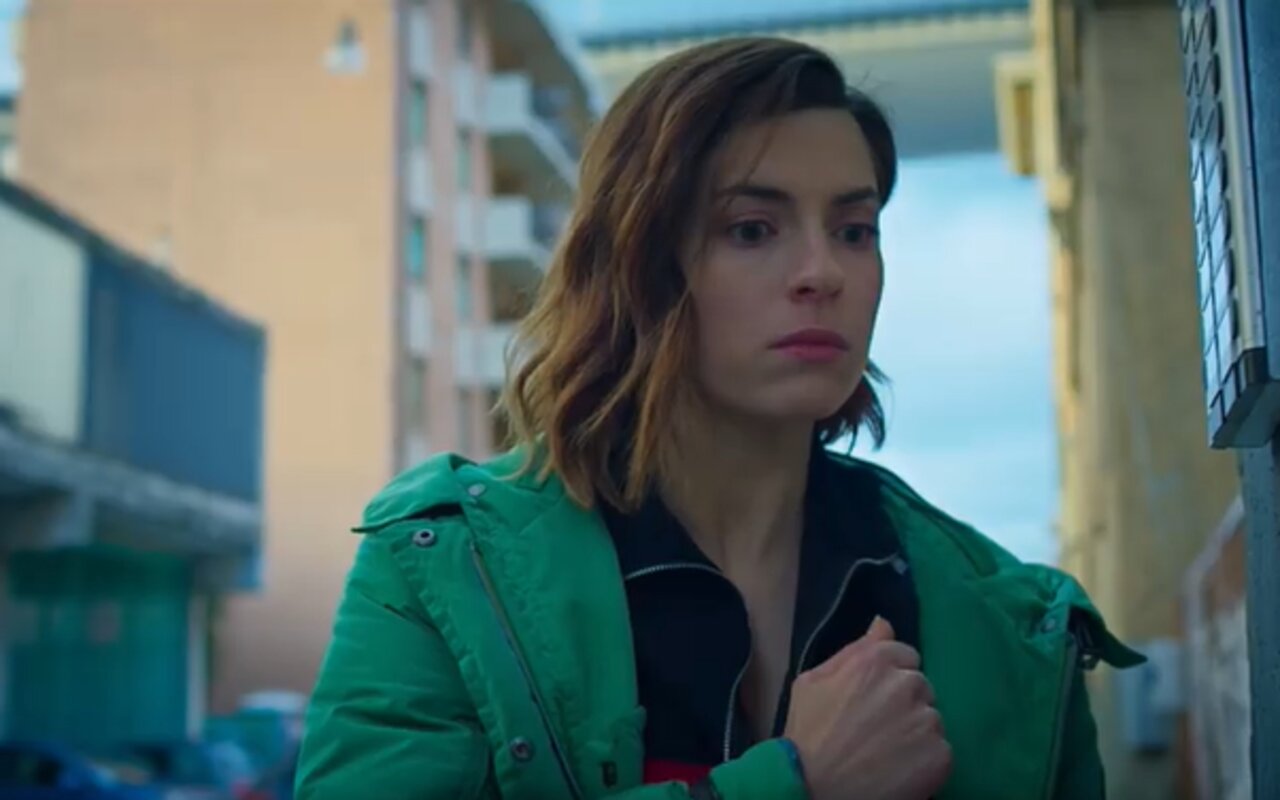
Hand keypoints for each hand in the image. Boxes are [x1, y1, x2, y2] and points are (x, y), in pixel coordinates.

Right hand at [783, 616, 951, 799]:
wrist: (812, 787)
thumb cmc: (807, 733)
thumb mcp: (814, 680)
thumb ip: (854, 649)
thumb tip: (883, 623)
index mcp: (876, 661)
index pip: (905, 655)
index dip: (889, 676)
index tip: (873, 698)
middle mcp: (907, 684)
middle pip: (920, 685)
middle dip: (904, 701)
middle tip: (878, 726)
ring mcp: (927, 720)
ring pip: (931, 717)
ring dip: (915, 729)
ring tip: (887, 750)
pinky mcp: (940, 754)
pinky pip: (941, 748)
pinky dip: (925, 758)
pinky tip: (899, 767)